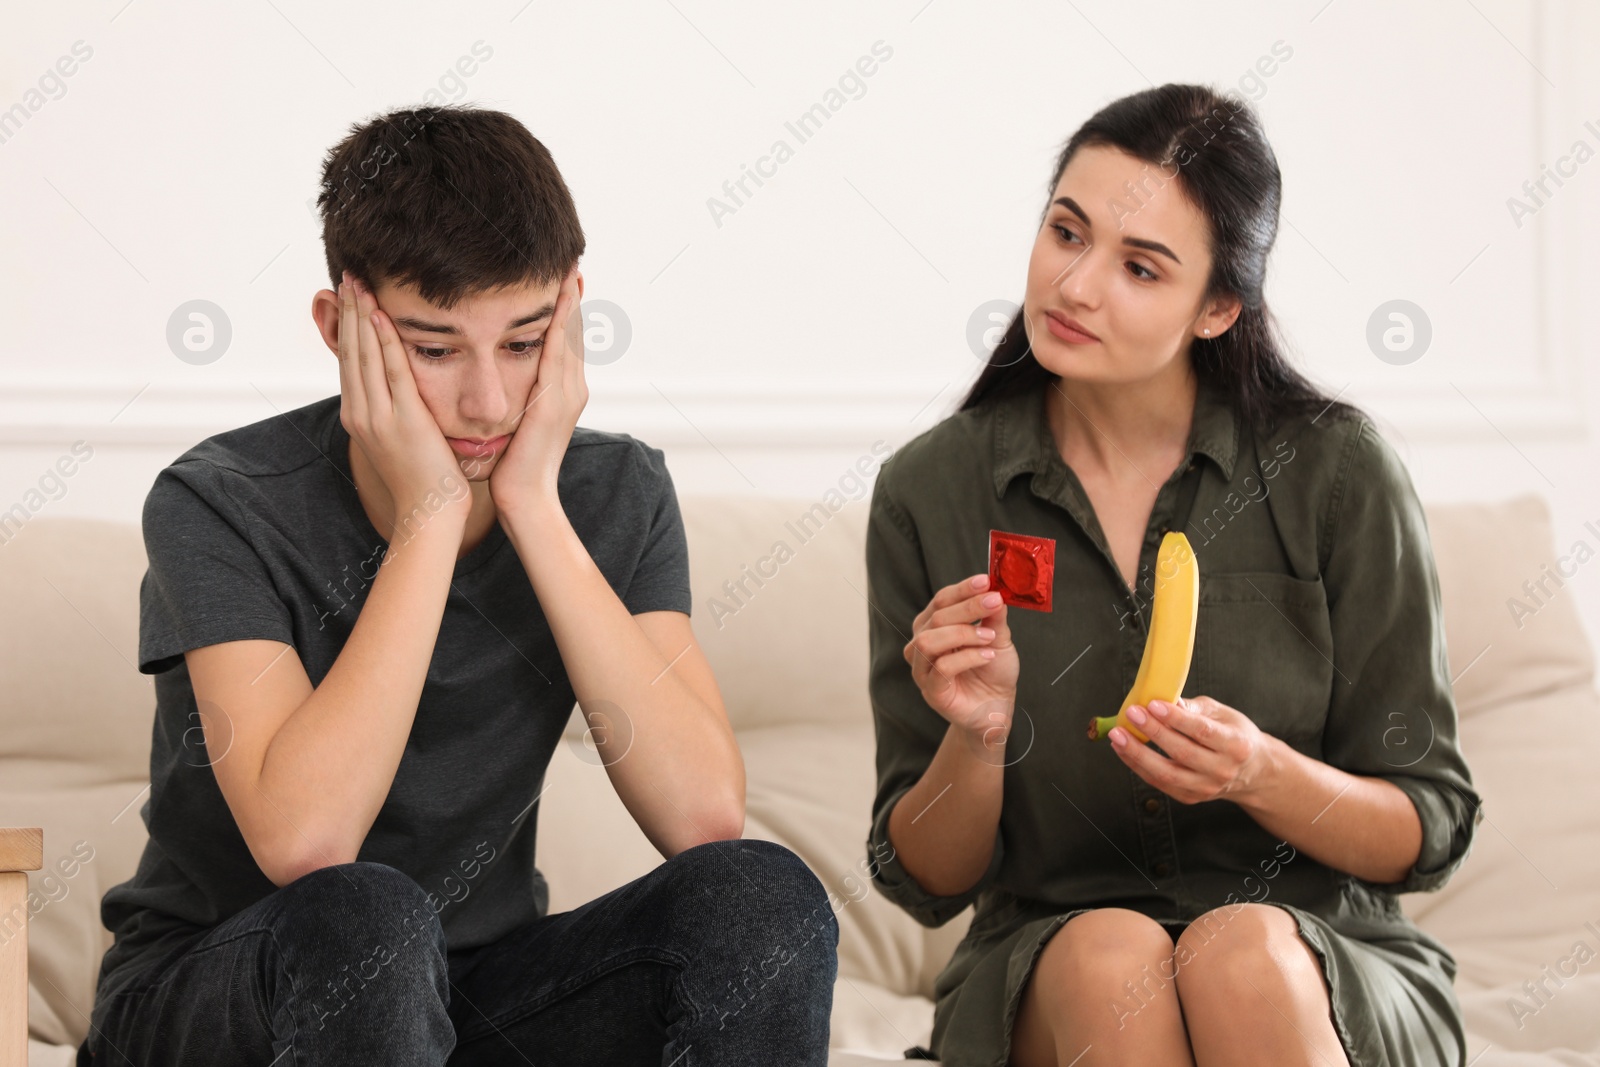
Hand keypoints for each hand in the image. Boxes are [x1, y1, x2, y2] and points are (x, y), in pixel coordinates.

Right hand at [337, 271, 469, 534]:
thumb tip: (401, 388)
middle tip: (348, 276)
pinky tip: (379, 315)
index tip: (349, 295)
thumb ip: (398, 408)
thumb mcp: (404, 436)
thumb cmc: (426, 478)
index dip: (348, 326)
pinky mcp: (402, 420)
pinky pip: (392, 372)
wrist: (431, 512)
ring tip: (358, 283)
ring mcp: (378, 417)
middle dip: (348, 312)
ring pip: (365, 356)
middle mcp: (362, 413)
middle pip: (351, 352)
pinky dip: (383, 342)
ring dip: (361, 316)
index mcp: (361, 416)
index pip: (351, 361)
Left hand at [488, 268, 586, 515]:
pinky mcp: (554, 402)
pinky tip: (556, 300)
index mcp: (562, 394)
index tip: (563, 280)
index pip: (564, 342)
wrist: (524, 501)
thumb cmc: (513, 468)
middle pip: (574, 333)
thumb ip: (518, 401)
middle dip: (573, 298)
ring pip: (570, 337)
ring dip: (569, 302)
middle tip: (573, 262)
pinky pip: (557, 353)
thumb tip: (502, 383)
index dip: (566, 311)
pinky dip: (559, 325)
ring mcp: (567, 396)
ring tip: (569, 270)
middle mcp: (572, 390)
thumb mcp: (518, 426)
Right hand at [903, 573, 1019, 742]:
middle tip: (994, 602)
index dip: (963, 589)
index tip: (986, 580)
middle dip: (967, 607)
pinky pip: (941, 667)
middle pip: (936, 617)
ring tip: (989, 638)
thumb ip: (994, 616)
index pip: (941, 600)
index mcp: (933, 626)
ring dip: (964, 634)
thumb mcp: (998, 637)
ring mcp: (922, 669)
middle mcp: (921, 644)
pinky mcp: (931, 691)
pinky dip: (967, 658)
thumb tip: (995, 591)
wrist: (996, 708)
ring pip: (930, 640)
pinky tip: (987, 656)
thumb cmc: (992, 671)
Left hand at [1109, 694, 1277, 804]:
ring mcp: (1206, 787)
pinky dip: (1137, 766)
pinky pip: (1159, 783)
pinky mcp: (1190, 797)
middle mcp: (1222, 770)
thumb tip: (1163, 698)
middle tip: (1131, 713)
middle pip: (1182, 752)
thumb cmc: (1233, 734)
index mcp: (1236, 745)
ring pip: (1167, 773)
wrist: (1251, 771)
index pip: (1202, 731)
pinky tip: (1123, 749)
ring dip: (1138, 753)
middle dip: (1153, 731)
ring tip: (1118, 735)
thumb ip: (1193, 708)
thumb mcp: (1222, 714)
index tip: (1153, 704)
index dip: (1176, 718)